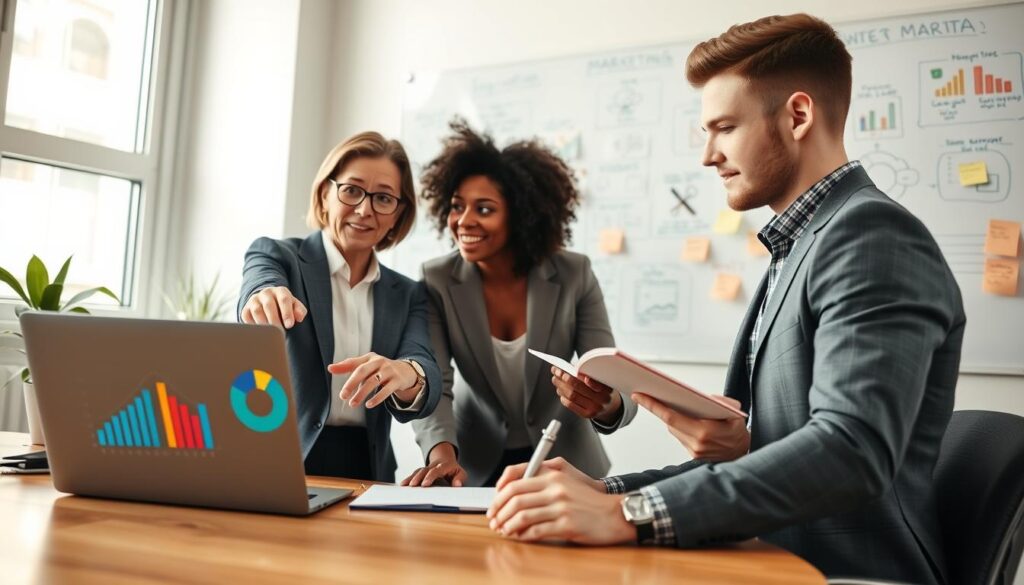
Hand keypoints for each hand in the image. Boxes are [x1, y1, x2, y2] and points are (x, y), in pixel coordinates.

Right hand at [241, 286, 307, 328]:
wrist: (268, 301)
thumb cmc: (284, 306)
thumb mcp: (295, 306)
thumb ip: (300, 311)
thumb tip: (299, 317)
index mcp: (280, 291)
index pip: (284, 300)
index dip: (287, 313)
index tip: (289, 325)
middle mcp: (266, 293)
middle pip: (269, 305)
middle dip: (275, 320)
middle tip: (279, 332)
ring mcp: (254, 300)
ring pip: (257, 311)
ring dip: (264, 323)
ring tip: (270, 334)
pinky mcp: (246, 308)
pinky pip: (247, 316)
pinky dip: (253, 324)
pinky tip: (260, 332)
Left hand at [330, 353, 418, 407]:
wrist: (405, 371)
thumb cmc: (380, 369)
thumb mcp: (366, 365)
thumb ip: (349, 366)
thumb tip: (330, 368)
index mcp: (370, 358)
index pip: (354, 363)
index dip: (343, 367)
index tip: (330, 371)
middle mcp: (380, 362)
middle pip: (363, 372)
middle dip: (351, 383)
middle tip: (343, 396)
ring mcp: (389, 371)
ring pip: (373, 382)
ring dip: (361, 394)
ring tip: (352, 404)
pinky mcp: (397, 381)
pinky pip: (386, 390)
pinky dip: (377, 398)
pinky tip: (369, 405)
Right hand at [401, 442, 466, 486]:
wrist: (445, 460)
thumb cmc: (453, 470)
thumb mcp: (461, 473)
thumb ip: (460, 478)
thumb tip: (457, 484)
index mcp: (444, 465)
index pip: (437, 470)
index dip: (430, 476)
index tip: (425, 484)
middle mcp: (434, 465)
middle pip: (424, 470)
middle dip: (418, 477)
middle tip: (413, 486)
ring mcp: (426, 467)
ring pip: (418, 471)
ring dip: (411, 478)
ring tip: (404, 485)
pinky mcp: (421, 471)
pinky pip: (414, 473)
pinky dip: (408, 479)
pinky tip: (402, 484)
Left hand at [487, 458, 634, 544]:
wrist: (614, 514)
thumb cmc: (590, 500)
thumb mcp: (567, 479)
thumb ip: (543, 479)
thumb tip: (515, 489)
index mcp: (553, 475)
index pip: (515, 478)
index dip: (499, 492)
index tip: (494, 502)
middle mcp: (555, 488)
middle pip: (515, 497)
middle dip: (499, 511)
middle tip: (494, 519)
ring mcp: (561, 507)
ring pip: (522, 515)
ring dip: (508, 525)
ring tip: (504, 530)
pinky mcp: (567, 525)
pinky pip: (536, 531)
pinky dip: (524, 535)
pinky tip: (520, 537)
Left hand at [550, 367, 621, 423]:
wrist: (609, 406)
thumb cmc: (602, 389)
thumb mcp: (603, 381)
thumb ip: (590, 375)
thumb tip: (570, 368)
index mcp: (607, 388)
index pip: (596, 382)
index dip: (584, 377)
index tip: (575, 370)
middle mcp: (602, 399)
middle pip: (578, 387)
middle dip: (565, 378)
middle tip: (557, 371)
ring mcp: (594, 408)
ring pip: (572, 395)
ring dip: (561, 386)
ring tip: (556, 379)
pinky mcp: (587, 414)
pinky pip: (571, 405)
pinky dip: (563, 396)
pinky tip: (560, 391)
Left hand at [632, 393, 749, 461]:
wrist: (745, 456)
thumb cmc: (738, 432)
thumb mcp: (734, 412)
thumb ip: (720, 401)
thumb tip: (701, 397)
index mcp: (704, 432)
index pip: (671, 416)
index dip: (653, 405)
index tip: (639, 395)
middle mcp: (696, 444)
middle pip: (669, 423)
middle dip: (659, 408)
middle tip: (647, 393)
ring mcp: (694, 452)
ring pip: (673, 430)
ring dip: (670, 417)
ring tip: (664, 401)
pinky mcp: (693, 457)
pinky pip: (680, 437)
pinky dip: (679, 426)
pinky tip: (680, 417)